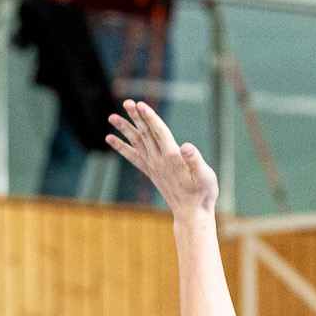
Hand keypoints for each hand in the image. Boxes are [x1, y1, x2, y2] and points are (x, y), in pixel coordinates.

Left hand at [105, 100, 218, 216]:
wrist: (191, 213)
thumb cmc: (203, 193)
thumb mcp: (205, 176)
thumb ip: (195, 160)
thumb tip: (186, 147)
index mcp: (173, 158)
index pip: (159, 133)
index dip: (150, 118)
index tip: (140, 105)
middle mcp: (159, 160)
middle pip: (145, 134)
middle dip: (136, 117)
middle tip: (127, 102)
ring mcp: (153, 166)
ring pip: (137, 143)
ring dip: (125, 129)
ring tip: (112, 117)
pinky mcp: (151, 171)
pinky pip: (133, 156)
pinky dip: (121, 147)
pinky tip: (110, 139)